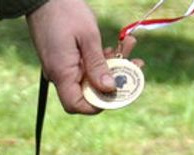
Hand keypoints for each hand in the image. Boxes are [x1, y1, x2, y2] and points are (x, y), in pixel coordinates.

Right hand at [26, 0, 138, 114]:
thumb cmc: (64, 11)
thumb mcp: (88, 36)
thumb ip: (98, 65)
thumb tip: (109, 89)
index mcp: (62, 73)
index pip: (78, 105)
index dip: (99, 104)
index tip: (118, 90)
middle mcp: (59, 75)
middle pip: (88, 92)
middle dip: (113, 81)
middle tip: (135, 64)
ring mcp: (61, 67)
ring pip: (89, 78)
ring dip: (111, 67)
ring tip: (128, 47)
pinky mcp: (63, 58)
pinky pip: (83, 67)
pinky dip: (99, 60)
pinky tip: (112, 47)